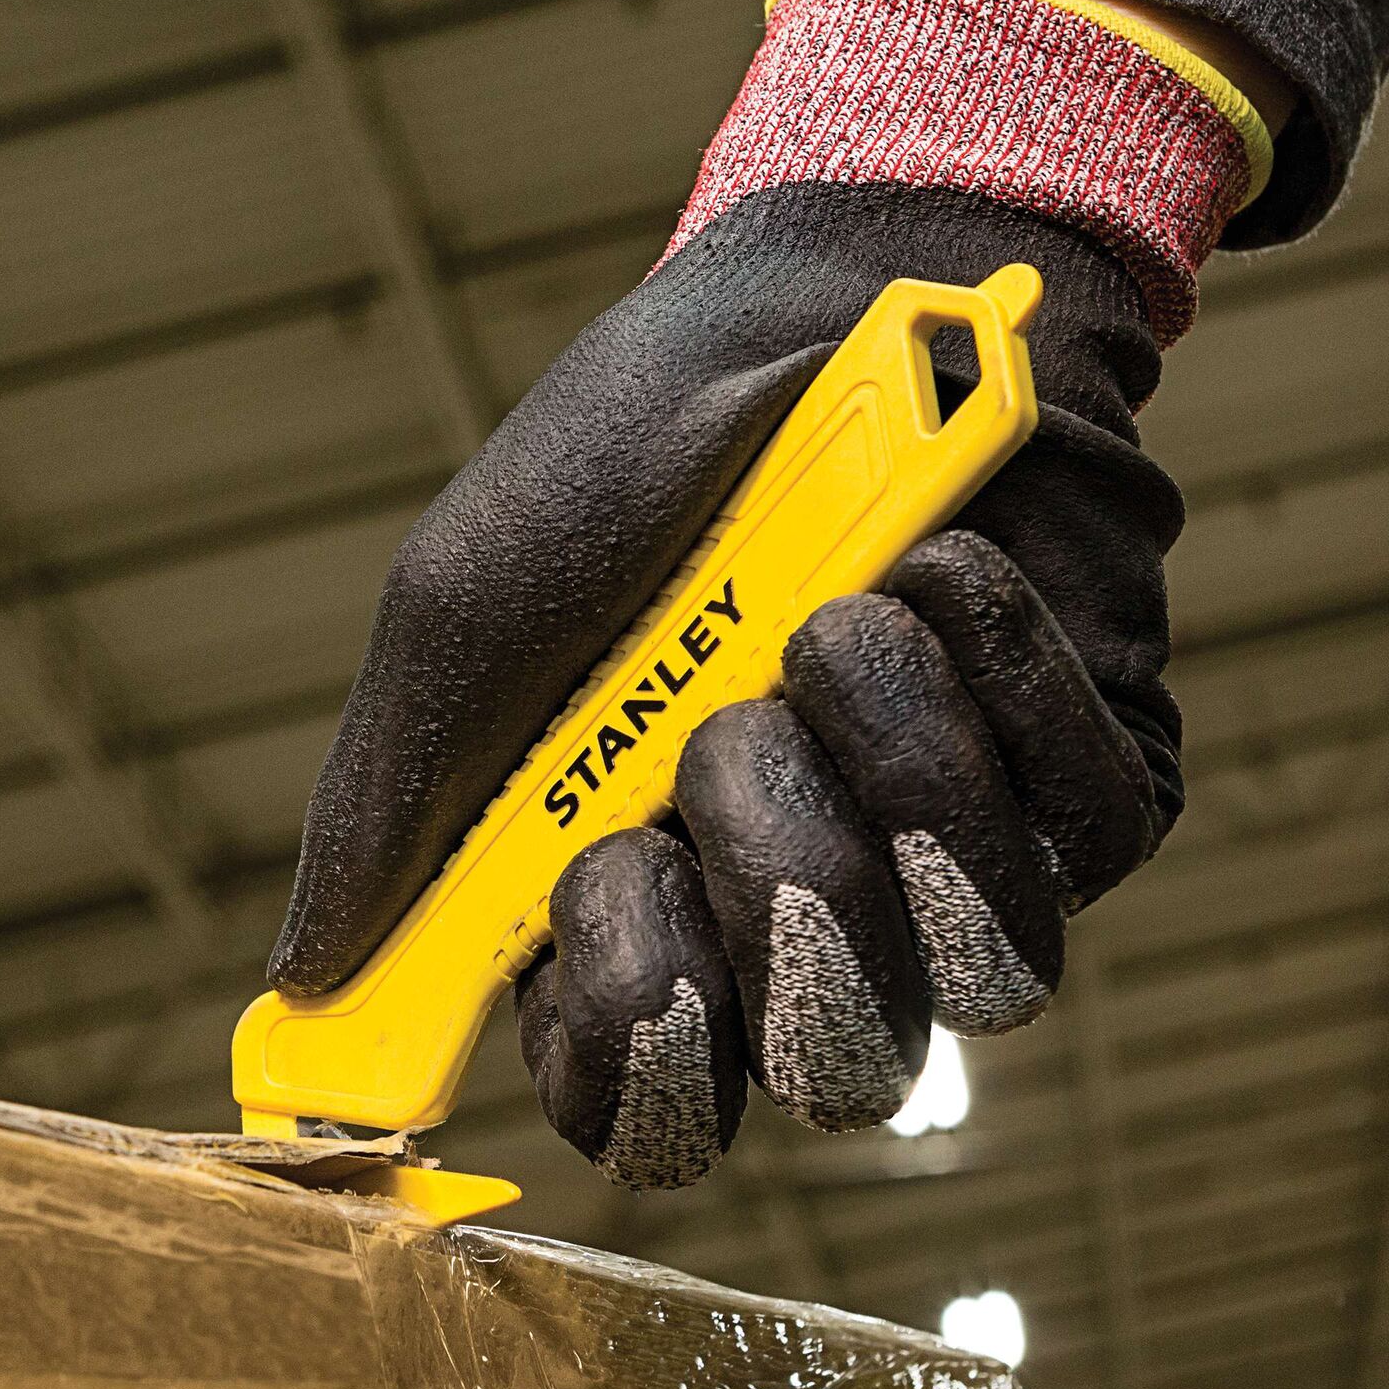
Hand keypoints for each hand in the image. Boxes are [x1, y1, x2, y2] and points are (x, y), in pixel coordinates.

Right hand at [270, 185, 1184, 1186]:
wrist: (823, 291)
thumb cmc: (625, 458)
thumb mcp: (463, 616)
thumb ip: (389, 808)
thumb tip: (300, 979)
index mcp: (634, 903)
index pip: (651, 1096)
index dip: (635, 1062)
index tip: (599, 949)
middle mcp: (793, 913)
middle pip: (831, 1066)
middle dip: (774, 886)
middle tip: (719, 738)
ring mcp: (948, 864)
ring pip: (971, 973)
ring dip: (883, 766)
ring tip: (830, 618)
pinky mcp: (1088, 791)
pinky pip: (1087, 831)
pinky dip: (996, 677)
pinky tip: (938, 570)